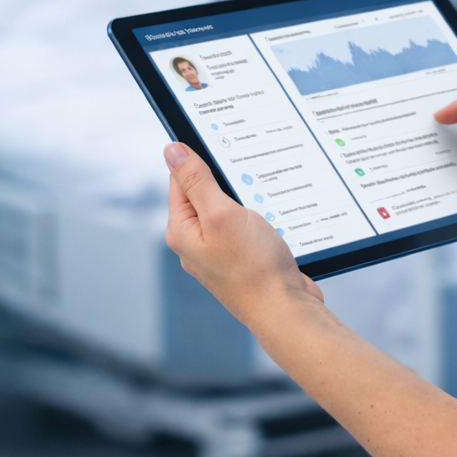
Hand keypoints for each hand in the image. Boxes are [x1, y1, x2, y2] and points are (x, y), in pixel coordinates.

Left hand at [164, 142, 322, 333]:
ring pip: (229, 211)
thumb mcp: (222, 213)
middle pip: (204, 194)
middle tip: (248, 174)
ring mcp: (219, 253)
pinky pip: (246, 228)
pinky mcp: (242, 260)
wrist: (285, 309)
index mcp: (182, 231)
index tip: (222, 146)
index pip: (180, 181)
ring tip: (264, 200)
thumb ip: (196, 180)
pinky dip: (259, 218)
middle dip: (226, 181)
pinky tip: (274, 219)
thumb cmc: (253, 266)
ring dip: (246, 201)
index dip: (199, 160)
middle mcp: (196, 243)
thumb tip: (172, 150)